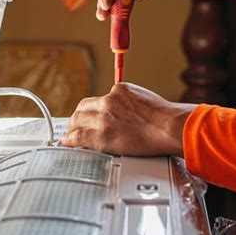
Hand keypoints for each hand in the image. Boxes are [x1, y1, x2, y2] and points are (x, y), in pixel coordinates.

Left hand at [61, 83, 196, 156]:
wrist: (169, 127)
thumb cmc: (165, 118)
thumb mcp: (145, 100)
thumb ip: (130, 104)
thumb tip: (126, 112)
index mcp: (119, 91)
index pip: (97, 99)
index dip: (90, 109)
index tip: (88, 114)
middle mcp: (108, 102)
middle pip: (82, 108)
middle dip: (78, 117)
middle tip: (75, 125)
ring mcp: (102, 118)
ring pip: (77, 121)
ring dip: (72, 129)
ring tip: (69, 135)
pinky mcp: (101, 135)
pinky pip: (78, 137)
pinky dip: (69, 140)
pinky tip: (66, 143)